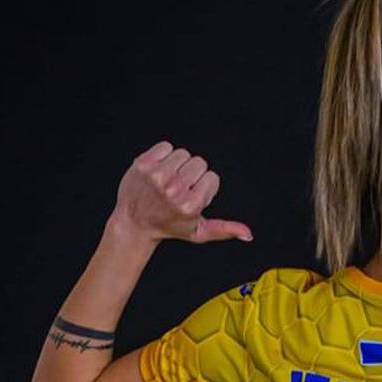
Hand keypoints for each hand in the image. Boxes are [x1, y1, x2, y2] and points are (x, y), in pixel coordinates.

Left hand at [111, 141, 253, 242]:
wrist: (134, 221)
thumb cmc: (168, 227)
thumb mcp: (198, 232)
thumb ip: (225, 230)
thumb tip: (248, 235)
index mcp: (190, 205)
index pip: (212, 177)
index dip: (204, 187)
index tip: (192, 196)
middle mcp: (174, 189)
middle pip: (199, 162)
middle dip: (193, 174)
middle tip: (179, 189)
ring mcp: (157, 175)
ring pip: (183, 153)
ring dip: (178, 165)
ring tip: (168, 180)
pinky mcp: (144, 163)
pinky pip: (166, 146)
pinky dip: (164, 156)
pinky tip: (160, 171)